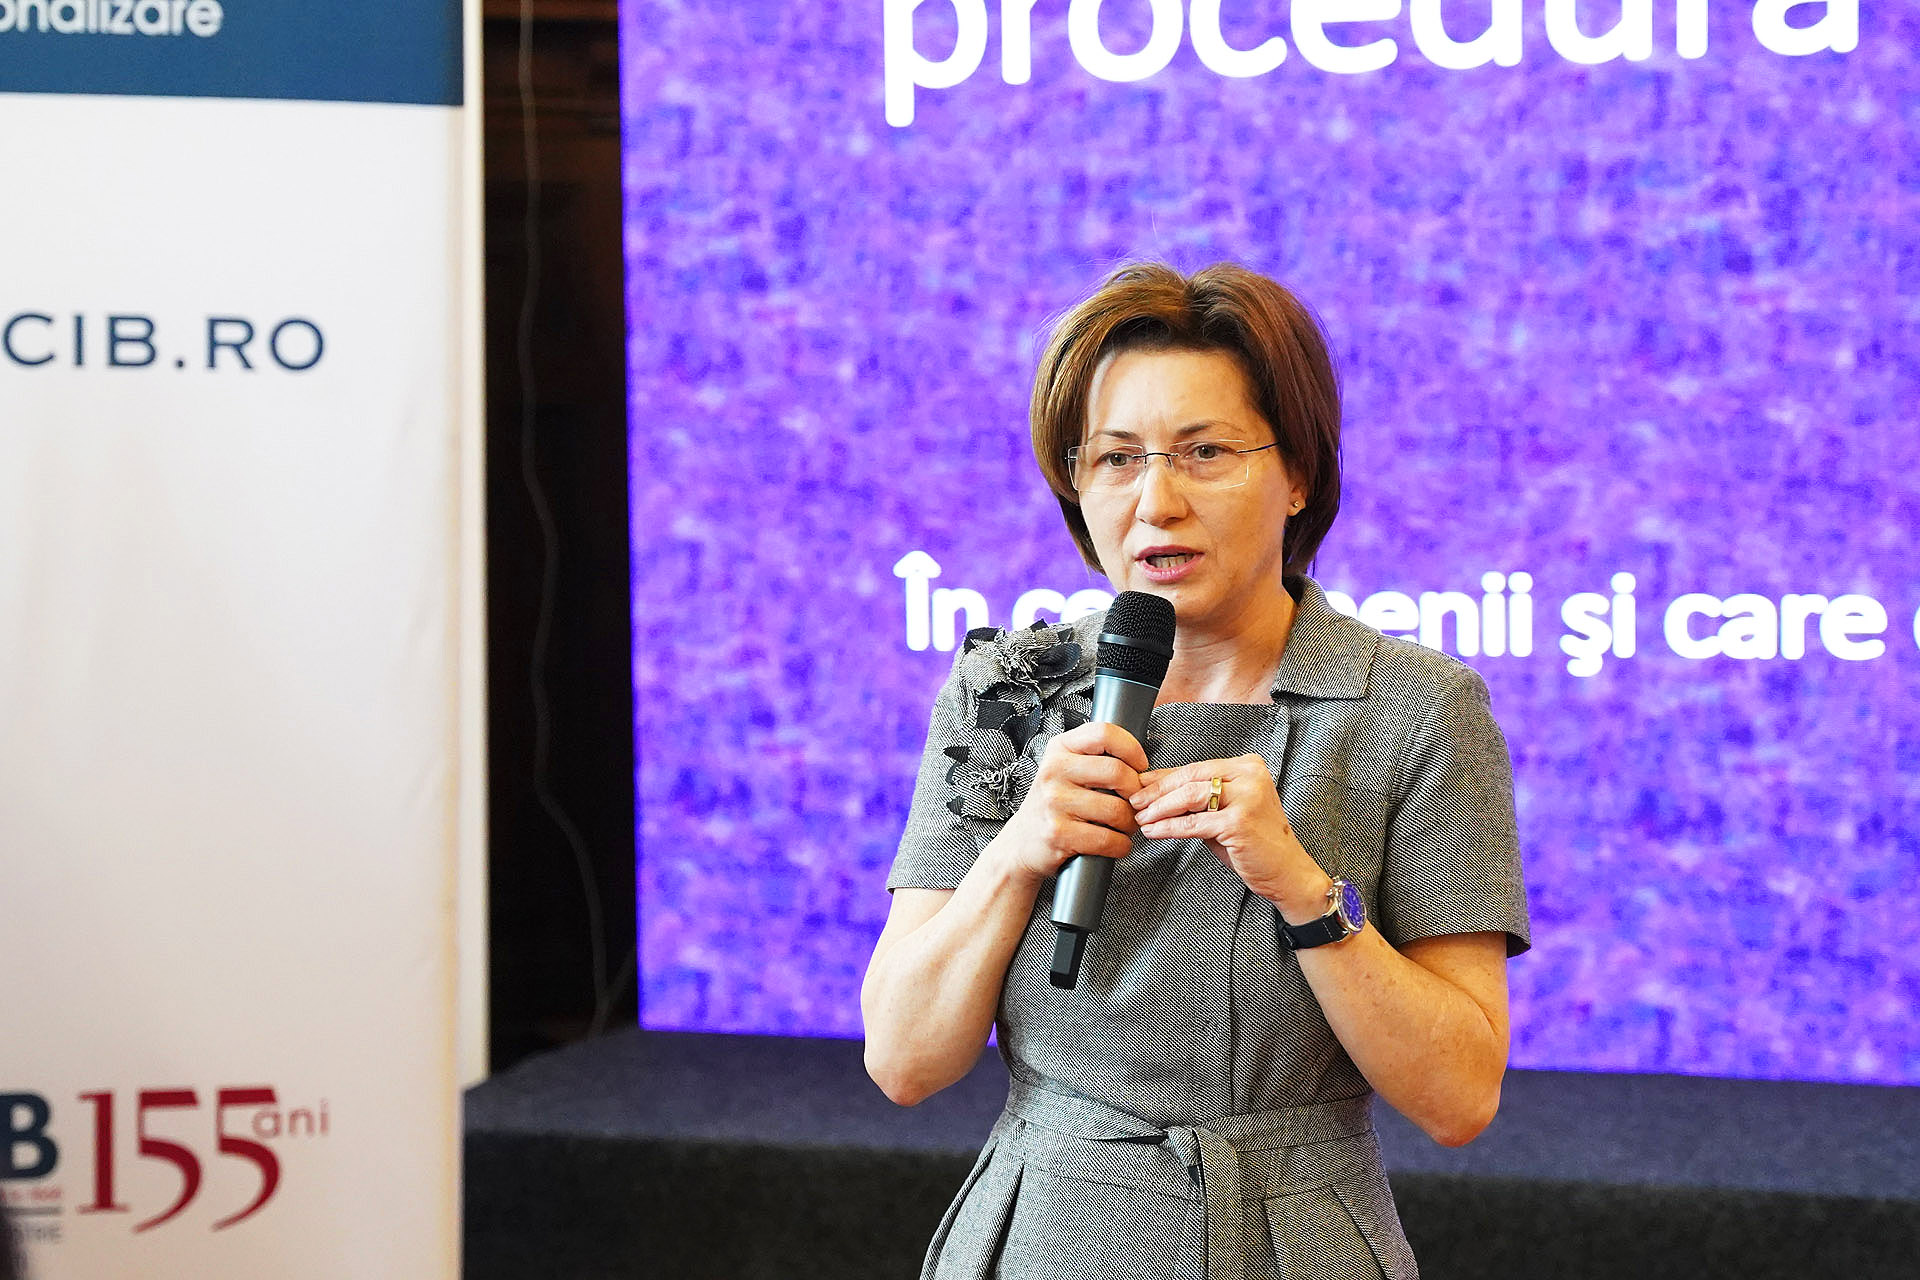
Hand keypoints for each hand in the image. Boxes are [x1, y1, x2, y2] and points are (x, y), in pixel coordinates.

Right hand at [987, 722, 1147, 886]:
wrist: (1021, 844)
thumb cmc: (1053, 806)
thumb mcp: (1066, 770)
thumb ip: (1095, 758)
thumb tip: (1139, 764)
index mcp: (1060, 749)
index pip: (1104, 733)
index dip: (1132, 749)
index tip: (1139, 766)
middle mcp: (1054, 771)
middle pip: (1117, 772)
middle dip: (1136, 793)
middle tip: (1135, 803)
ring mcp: (1054, 802)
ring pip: (1117, 810)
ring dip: (1130, 824)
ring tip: (1124, 826)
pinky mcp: (1059, 833)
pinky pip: (1109, 840)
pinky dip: (1121, 845)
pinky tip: (1115, 843)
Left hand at [1129, 755, 1332, 922]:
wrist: (1287, 872)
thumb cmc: (1255, 843)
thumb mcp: (1225, 812)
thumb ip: (1197, 799)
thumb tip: (1155, 792)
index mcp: (1248, 766)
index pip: (1195, 767)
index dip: (1163, 777)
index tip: (1140, 785)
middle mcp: (1250, 776)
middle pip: (1190, 778)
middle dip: (1156, 791)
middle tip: (1134, 801)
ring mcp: (1247, 798)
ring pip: (1189, 796)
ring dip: (1159, 808)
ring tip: (1141, 817)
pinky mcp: (1239, 822)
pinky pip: (1193, 823)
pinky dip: (1168, 828)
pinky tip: (1153, 831)